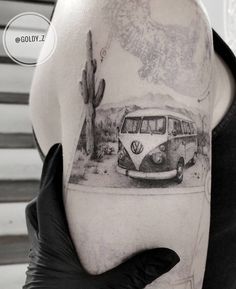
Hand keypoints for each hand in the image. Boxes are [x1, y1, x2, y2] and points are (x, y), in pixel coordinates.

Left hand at [23, 144, 179, 288]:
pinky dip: (53, 224)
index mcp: (52, 243)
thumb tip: (169, 255)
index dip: (50, 171)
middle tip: (64, 172)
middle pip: (38, 205)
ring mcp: (39, 258)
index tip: (56, 150)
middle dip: (48, 184)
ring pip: (38, 221)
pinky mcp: (42, 268)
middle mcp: (41, 246)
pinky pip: (42, 236)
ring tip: (67, 196)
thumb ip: (137, 272)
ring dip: (48, 204)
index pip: (47, 197)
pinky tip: (71, 232)